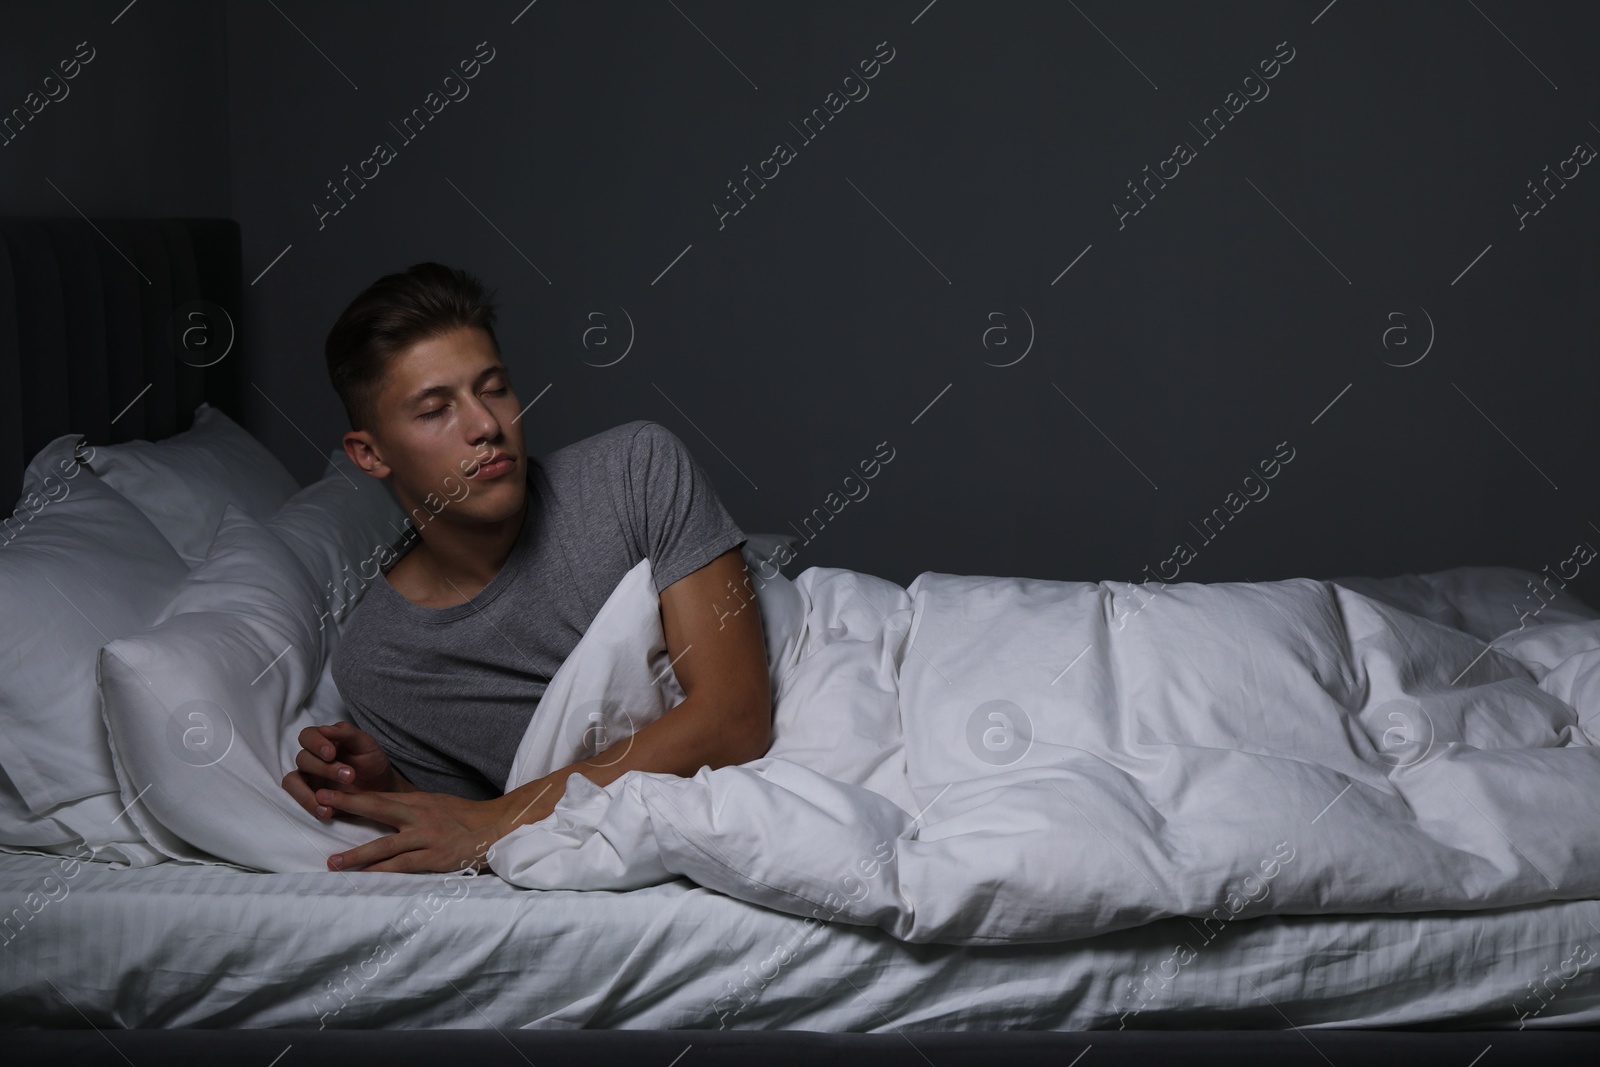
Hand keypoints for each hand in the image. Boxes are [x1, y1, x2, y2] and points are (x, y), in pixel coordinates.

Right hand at [282, 721, 407, 819]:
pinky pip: (298, 800)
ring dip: (307, 792)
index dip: (315, 743)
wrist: (381, 787)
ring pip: (292, 781)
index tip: (331, 754)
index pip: (307, 736)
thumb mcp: (366, 744)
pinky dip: (310, 806)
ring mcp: (308, 778)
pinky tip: (327, 812)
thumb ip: (347, 733)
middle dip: (323, 768)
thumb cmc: (371, 761)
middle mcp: (312, 758)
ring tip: (329, 803)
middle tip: (349, 776)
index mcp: (324, 740)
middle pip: (302, 759)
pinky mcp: (310, 796)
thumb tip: (324, 728)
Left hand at [317, 787, 526, 873]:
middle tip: (319, 801)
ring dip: (356, 855)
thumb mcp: (437, 805)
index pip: (379, 795)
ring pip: (384, 845)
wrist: (499, 828)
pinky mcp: (435, 857)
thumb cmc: (467, 818)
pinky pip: (403, 866)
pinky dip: (382, 872)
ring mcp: (426, 837)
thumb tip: (385, 811)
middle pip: (376, 807)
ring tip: (333, 863)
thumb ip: (412, 809)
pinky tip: (366, 879)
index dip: (352, 793)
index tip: (326, 790)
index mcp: (418, 801)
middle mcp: (419, 815)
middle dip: (347, 804)